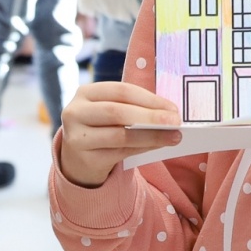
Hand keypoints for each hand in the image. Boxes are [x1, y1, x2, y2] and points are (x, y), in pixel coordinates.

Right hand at [58, 82, 182, 188]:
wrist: (78, 159)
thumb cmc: (101, 128)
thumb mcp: (109, 111)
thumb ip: (132, 107)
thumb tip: (168, 113)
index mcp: (84, 93)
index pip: (120, 91)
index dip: (149, 98)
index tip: (172, 107)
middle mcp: (75, 112)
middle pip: (117, 112)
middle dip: (151, 116)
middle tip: (175, 121)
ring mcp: (77, 137)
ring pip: (120, 135)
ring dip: (152, 136)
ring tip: (174, 137)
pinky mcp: (85, 159)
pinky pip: (121, 153)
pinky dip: (143, 148)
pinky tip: (158, 146)